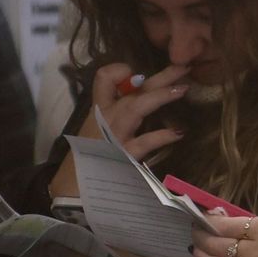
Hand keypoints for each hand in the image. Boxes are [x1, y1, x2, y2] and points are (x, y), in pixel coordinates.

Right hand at [48, 63, 188, 198]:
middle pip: (132, 90)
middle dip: (160, 76)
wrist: (72, 189)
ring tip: (183, 88)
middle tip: (184, 67)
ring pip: (136, 107)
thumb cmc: (89, 157)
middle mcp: (105, 117)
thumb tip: (142, 93)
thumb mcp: (100, 128)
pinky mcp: (121, 156)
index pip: (104, 77)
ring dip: (160, 96)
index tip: (140, 74)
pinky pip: (143, 143)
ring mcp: (113, 135)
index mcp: (99, 109)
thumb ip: (119, 111)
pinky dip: (161, 136)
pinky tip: (178, 132)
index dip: (121, 70)